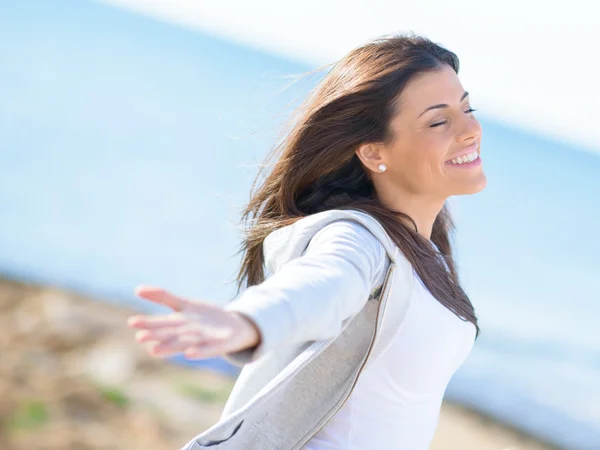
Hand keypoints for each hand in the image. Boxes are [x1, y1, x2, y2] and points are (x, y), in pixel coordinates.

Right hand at [127, 286, 260, 359]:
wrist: (235, 327)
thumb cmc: (206, 317)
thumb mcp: (185, 303)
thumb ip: (162, 297)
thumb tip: (137, 289)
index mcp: (179, 324)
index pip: (162, 323)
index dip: (149, 323)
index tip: (132, 322)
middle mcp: (188, 334)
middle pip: (171, 334)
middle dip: (157, 336)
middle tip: (140, 338)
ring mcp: (203, 341)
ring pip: (185, 343)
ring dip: (171, 347)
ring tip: (155, 351)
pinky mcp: (219, 346)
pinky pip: (208, 349)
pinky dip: (199, 352)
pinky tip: (189, 354)